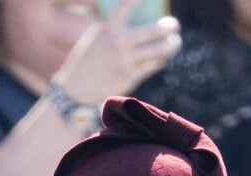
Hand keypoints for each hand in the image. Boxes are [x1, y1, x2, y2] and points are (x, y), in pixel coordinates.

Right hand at [56, 0, 181, 103]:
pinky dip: (160, 60)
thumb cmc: (85, 63)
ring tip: (174, 42)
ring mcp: (126, 61)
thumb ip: (113, 29)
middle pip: (156, 30)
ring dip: (172, 45)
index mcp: (108, 29)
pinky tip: (161, 58)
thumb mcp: (94, 40)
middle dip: (170, 26)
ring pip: (160, 50)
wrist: (76, 91)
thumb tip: (142, 23)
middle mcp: (119, 43)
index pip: (127, 4)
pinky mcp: (130, 77)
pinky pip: (153, 66)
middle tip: (173, 26)